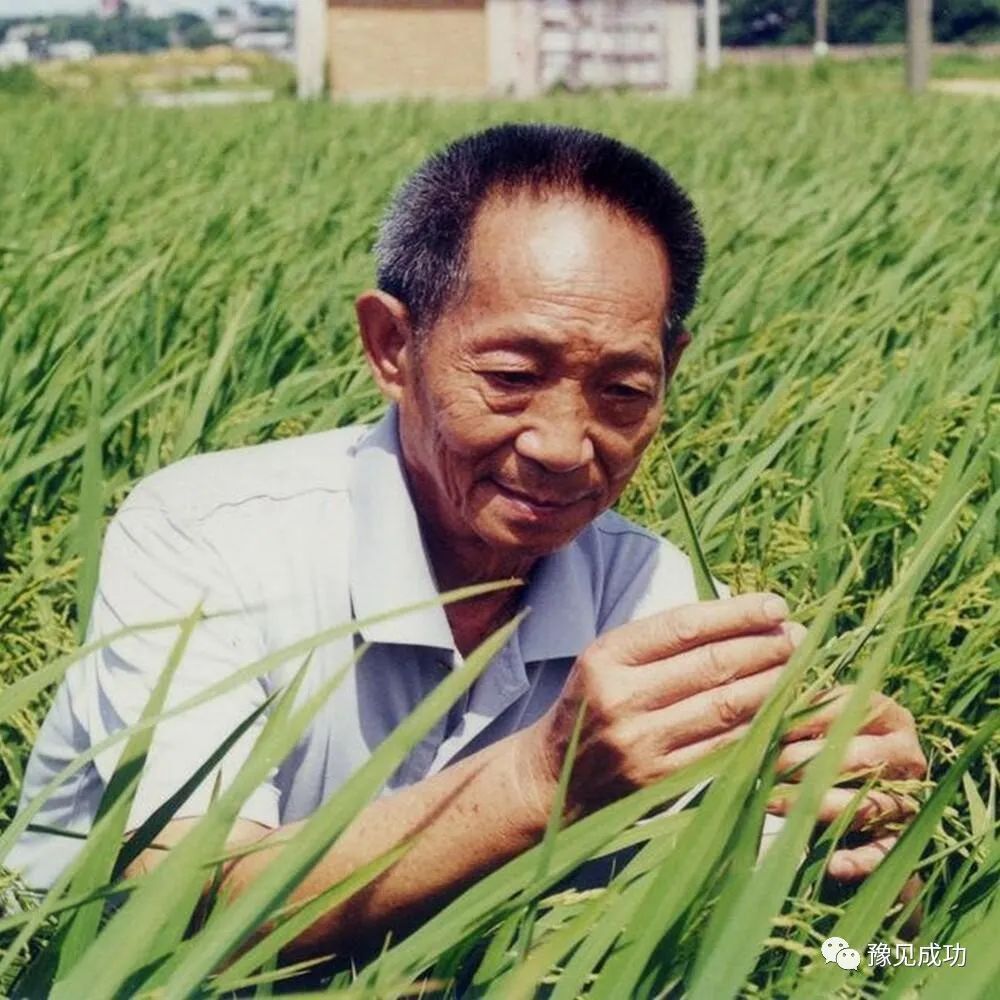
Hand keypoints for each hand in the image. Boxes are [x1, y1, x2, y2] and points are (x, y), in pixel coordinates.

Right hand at [521, 592, 805, 820]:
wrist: (557, 775)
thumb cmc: (596, 701)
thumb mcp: (611, 658)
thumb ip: (664, 639)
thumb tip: (741, 618)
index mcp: (607, 656)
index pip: (684, 626)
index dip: (737, 614)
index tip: (776, 607)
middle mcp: (622, 697)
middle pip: (712, 665)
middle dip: (765, 648)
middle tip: (798, 638)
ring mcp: (642, 743)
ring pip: (726, 707)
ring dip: (772, 685)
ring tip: (798, 668)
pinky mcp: (661, 780)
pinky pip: (724, 747)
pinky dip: (759, 727)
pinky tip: (781, 711)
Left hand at [772, 686, 926, 879]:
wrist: (832, 806)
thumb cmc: (812, 750)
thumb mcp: (806, 726)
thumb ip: (795, 713)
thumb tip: (769, 707)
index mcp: (885, 714)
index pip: (852, 709)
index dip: (810, 718)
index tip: (775, 727)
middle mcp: (905, 753)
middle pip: (861, 757)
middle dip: (808, 762)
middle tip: (768, 766)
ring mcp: (908, 797)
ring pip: (869, 803)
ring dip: (819, 806)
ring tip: (774, 803)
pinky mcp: (900, 840)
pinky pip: (885, 852)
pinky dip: (861, 860)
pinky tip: (834, 864)